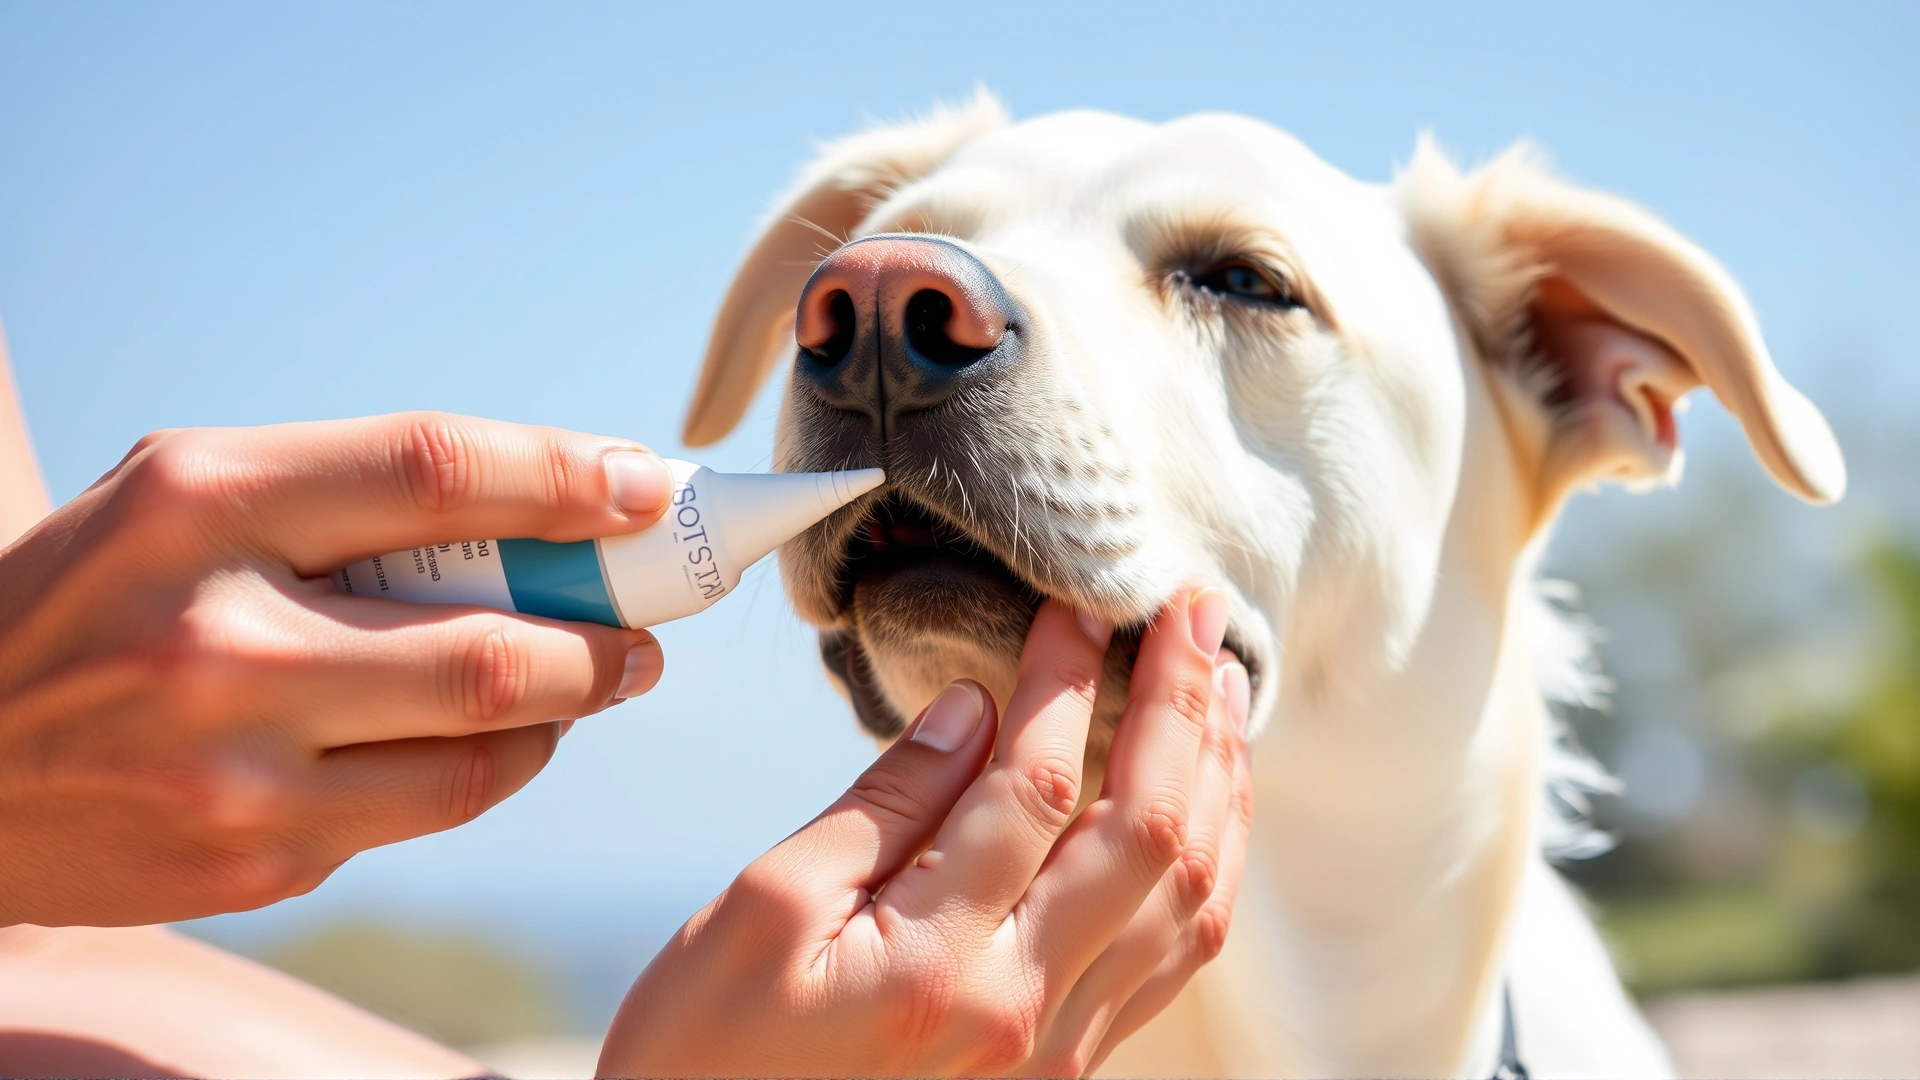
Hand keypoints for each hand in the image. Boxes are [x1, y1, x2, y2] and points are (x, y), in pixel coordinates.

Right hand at [0, 413, 672, 926]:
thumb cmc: (97, 596)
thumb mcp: (190, 501)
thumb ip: (352, 497)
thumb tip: (558, 508)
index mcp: (202, 505)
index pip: (435, 471)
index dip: (565, 476)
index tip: (645, 487)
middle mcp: (217, 640)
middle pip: (491, 648)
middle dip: (603, 641)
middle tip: (644, 631)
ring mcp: (234, 770)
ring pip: (483, 754)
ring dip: (562, 716)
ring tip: (580, 682)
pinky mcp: (253, 863)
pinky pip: (425, 813)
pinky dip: (481, 770)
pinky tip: (471, 739)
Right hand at [599, 591, 1254, 1077]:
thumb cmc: (703, 1052)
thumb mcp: (761, 909)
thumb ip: (883, 806)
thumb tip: (976, 709)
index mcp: (940, 965)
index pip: (1039, 786)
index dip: (1067, 678)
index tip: (1076, 603)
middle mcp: (1024, 1012)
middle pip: (1150, 835)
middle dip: (1185, 707)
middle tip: (1197, 611)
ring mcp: (1055, 1050)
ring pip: (1188, 902)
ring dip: (1218, 783)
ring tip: (1224, 689)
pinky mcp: (1061, 1068)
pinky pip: (1170, 957)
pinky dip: (1206, 866)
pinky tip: (1205, 809)